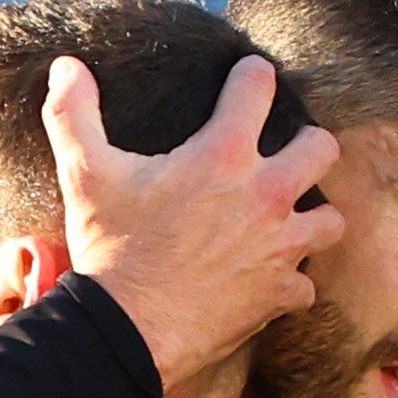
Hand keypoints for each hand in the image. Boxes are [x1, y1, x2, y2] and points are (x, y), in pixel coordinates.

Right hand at [52, 53, 336, 391]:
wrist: (128, 331)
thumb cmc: (111, 249)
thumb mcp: (84, 174)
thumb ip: (73, 112)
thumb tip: (66, 66)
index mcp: (223, 154)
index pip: (259, 86)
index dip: (252, 75)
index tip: (246, 79)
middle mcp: (265, 196)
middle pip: (321, 147)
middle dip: (307, 144)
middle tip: (284, 153)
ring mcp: (281, 248)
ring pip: (331, 219)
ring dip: (314, 216)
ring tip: (289, 218)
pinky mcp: (281, 294)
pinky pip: (307, 284)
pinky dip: (292, 282)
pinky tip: (270, 278)